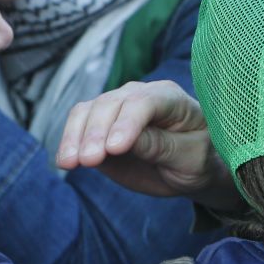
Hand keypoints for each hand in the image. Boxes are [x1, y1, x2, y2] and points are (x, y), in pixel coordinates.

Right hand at [55, 81, 241, 212]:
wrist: (189, 167)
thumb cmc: (198, 157)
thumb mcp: (190, 157)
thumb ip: (162, 146)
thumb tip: (128, 141)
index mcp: (168, 96)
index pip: (143, 102)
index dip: (126, 123)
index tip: (114, 149)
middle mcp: (138, 95)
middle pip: (110, 104)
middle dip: (96, 133)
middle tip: (88, 161)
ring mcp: (116, 108)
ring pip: (88, 111)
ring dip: (75, 137)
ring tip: (70, 163)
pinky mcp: (99, 126)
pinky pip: (77, 126)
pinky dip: (68, 142)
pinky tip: (65, 161)